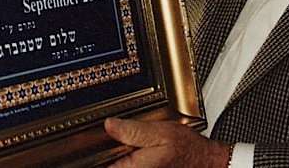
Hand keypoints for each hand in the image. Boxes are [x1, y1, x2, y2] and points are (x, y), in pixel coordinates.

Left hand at [104, 117, 231, 167]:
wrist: (205, 162)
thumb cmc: (187, 149)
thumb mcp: (160, 132)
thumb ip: (132, 130)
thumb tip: (109, 124)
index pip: (100, 166)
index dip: (92, 157)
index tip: (83, 150)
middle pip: (108, 165)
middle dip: (104, 156)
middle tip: (104, 144)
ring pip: (117, 164)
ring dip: (114, 157)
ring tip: (118, 147)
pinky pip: (126, 164)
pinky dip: (124, 159)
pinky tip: (129, 152)